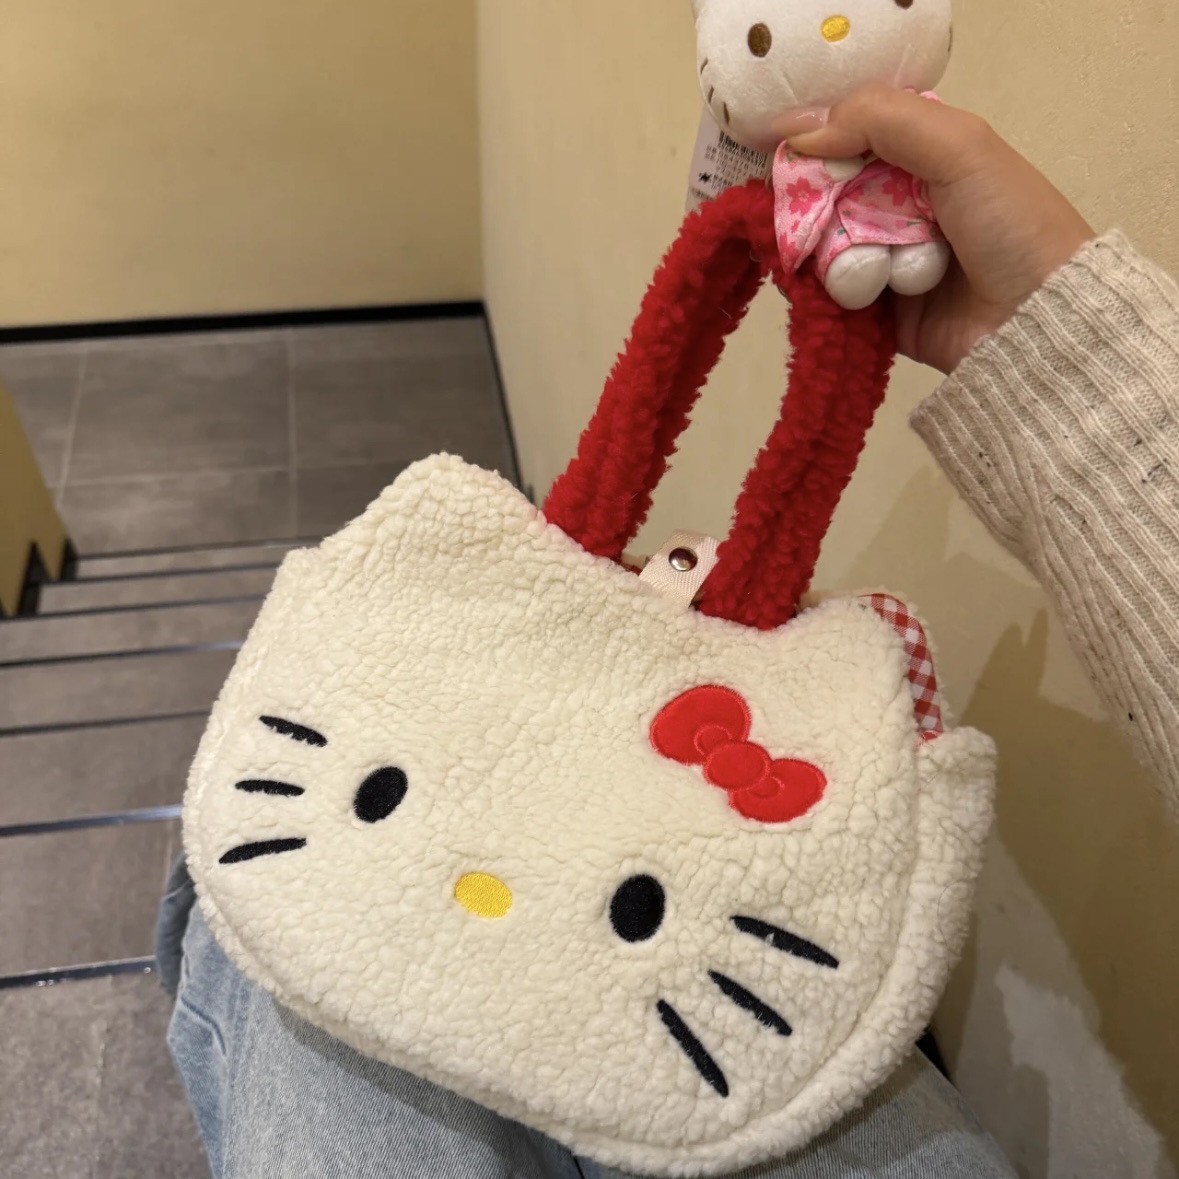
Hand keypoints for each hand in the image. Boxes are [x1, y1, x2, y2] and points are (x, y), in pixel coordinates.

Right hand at [774, 87, 1094, 373]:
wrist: (1036, 320)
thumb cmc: (1009, 224)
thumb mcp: (960, 146)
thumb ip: (881, 120)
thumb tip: (797, 135)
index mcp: (925, 155)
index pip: (851, 136)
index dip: (814, 141)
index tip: (778, 151)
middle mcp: (900, 204)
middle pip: (827, 193)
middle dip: (808, 201)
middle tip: (800, 214)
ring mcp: (886, 259)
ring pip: (821, 245)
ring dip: (816, 250)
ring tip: (821, 256)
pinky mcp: (876, 312)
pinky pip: (828, 296)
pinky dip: (818, 292)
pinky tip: (815, 287)